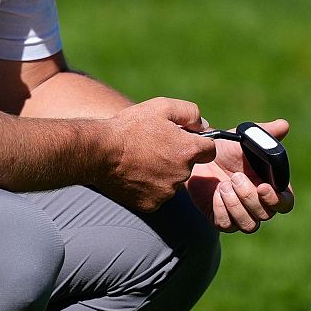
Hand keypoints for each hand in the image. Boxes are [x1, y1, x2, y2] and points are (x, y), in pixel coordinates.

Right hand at [99, 98, 217, 211]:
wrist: (100, 152)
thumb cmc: (130, 127)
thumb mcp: (161, 107)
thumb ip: (190, 112)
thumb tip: (203, 125)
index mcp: (188, 151)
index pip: (210, 149)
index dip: (198, 142)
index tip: (182, 139)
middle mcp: (182, 174)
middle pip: (189, 166)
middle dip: (177, 156)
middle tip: (154, 146)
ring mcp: (166, 192)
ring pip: (172, 181)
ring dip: (162, 172)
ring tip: (141, 159)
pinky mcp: (151, 204)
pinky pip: (157, 194)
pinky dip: (148, 186)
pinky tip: (135, 173)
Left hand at [186, 119, 291, 232]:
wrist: (198, 158)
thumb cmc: (226, 149)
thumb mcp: (244, 138)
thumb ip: (265, 133)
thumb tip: (284, 125)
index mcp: (272, 187)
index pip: (285, 203)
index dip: (277, 200)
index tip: (263, 187)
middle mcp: (259, 204)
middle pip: (265, 214)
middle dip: (249, 196)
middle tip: (235, 177)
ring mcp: (241, 214)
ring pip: (249, 224)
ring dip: (236, 205)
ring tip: (223, 185)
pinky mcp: (222, 219)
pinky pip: (227, 225)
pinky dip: (221, 210)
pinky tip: (215, 193)